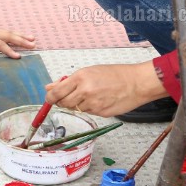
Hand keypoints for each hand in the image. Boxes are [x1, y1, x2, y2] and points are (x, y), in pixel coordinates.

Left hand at [0, 18, 35, 57]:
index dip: (9, 50)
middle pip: (8, 36)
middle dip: (21, 41)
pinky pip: (6, 32)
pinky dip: (15, 34)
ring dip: (21, 36)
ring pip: (9, 33)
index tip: (18, 56)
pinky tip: (20, 36)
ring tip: (33, 39)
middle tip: (33, 45)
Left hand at [44, 63, 166, 116]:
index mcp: (80, 78)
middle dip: (63, 101)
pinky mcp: (100, 113)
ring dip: (77, 104)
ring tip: (90, 95)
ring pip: (76, 109)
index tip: (49, 98)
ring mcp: (93, 104)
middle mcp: (85, 92)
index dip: (50, 98)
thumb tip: (49, 88)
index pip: (56, 93)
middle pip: (64, 103)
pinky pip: (88, 112)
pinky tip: (99, 100)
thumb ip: (67, 81)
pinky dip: (89, 108)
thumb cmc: (114, 74)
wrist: (136, 83)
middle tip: (70, 96)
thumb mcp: (88, 72)